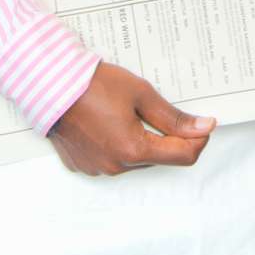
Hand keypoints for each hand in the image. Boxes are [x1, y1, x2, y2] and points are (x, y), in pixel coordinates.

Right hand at [47, 62, 212, 175]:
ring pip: (137, 159)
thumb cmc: (93, 86)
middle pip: (159, 157)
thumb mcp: (141, 94)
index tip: (201, 122)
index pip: (183, 156)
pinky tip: (110, 121)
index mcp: (133, 150)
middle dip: (167, 136)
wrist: (50, 86)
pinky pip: (113, 158)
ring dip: (142, 139)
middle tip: (156, 108)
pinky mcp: (84, 165)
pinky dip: (119, 143)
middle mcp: (116, 166)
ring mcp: (98, 168)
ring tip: (126, 111)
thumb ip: (174, 117)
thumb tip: (203, 127)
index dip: (198, 138)